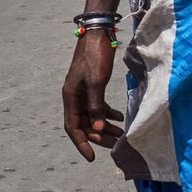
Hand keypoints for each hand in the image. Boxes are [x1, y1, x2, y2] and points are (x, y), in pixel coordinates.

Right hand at [62, 30, 123, 161]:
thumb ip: (96, 105)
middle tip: (115, 145)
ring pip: (93, 116)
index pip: (73, 127)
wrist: (98, 33)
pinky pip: (98, 105)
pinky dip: (108, 113)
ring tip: (121, 135)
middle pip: (85, 124)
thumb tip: (99, 128)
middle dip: (99, 136)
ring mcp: (83, 91)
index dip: (82, 143)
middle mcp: (74, 97)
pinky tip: (120, 117)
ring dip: (105, 126)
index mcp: (70, 97)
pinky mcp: (93, 85)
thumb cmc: (95, 56)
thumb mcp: (96, 81)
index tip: (91, 157)